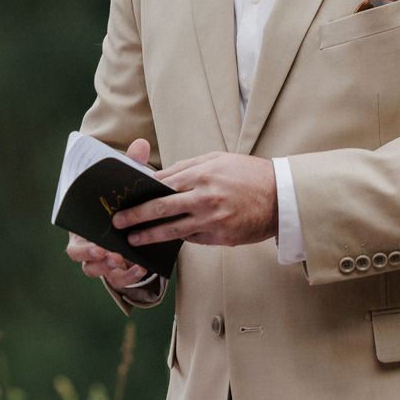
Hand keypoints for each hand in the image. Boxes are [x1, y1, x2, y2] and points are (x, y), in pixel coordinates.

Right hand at [65, 138, 159, 288]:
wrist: (130, 213)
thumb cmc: (121, 197)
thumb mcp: (126, 182)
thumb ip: (131, 164)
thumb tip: (141, 143)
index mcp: (82, 225)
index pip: (74, 240)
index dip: (82, 246)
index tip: (97, 244)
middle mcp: (87, 244)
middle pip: (81, 258)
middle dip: (94, 258)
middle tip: (110, 254)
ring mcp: (101, 258)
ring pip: (97, 271)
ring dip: (110, 270)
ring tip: (124, 261)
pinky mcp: (117, 268)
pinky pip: (118, 279)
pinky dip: (129, 277)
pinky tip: (143, 269)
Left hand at [112, 151, 277, 247]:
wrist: (281, 195)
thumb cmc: (247, 173)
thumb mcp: (217, 159)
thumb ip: (186, 168)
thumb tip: (159, 177)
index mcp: (202, 176)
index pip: (162, 186)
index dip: (141, 194)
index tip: (124, 199)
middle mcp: (205, 199)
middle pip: (161, 210)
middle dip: (136, 217)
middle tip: (118, 223)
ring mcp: (213, 221)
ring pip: (173, 231)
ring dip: (151, 236)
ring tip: (134, 240)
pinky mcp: (222, 238)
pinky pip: (194, 239)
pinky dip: (180, 239)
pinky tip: (166, 240)